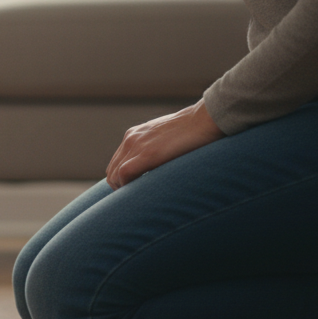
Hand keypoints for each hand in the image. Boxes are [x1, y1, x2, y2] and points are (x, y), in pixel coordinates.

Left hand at [106, 100, 224, 188]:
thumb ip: (157, 149)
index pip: (117, 163)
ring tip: (139, 199)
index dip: (121, 180)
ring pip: (115, 174)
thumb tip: (159, 166)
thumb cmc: (193, 132)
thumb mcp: (168, 138)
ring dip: (123, 189)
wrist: (205, 119)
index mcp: (135, 135)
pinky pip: (124, 174)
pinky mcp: (147, 154)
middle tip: (135, 199)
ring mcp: (137, 145)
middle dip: (120, 187)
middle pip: (112, 170)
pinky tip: (141, 193)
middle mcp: (131, 139)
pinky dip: (127, 186)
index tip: (133, 190)